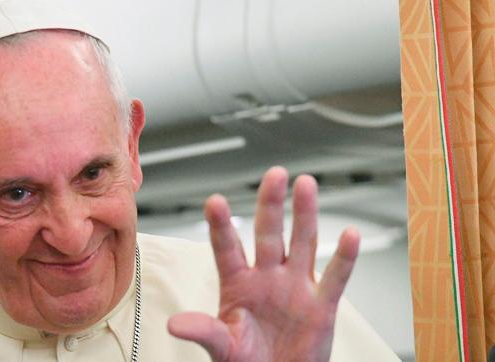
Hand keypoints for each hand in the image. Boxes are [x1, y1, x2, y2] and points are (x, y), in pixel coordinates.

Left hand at [168, 166, 359, 360]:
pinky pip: (334, 277)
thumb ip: (204, 331)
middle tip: (274, 175)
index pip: (227, 249)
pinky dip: (344, 257)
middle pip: (268, 234)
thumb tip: (174, 324)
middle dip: (270, 205)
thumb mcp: (222, 346)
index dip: (220, 226)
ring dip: (305, 215)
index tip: (214, 202)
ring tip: (306, 185)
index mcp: (237, 284)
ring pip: (302, 243)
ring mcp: (295, 287)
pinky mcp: (321, 305)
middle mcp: (267, 278)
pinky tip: (349, 234)